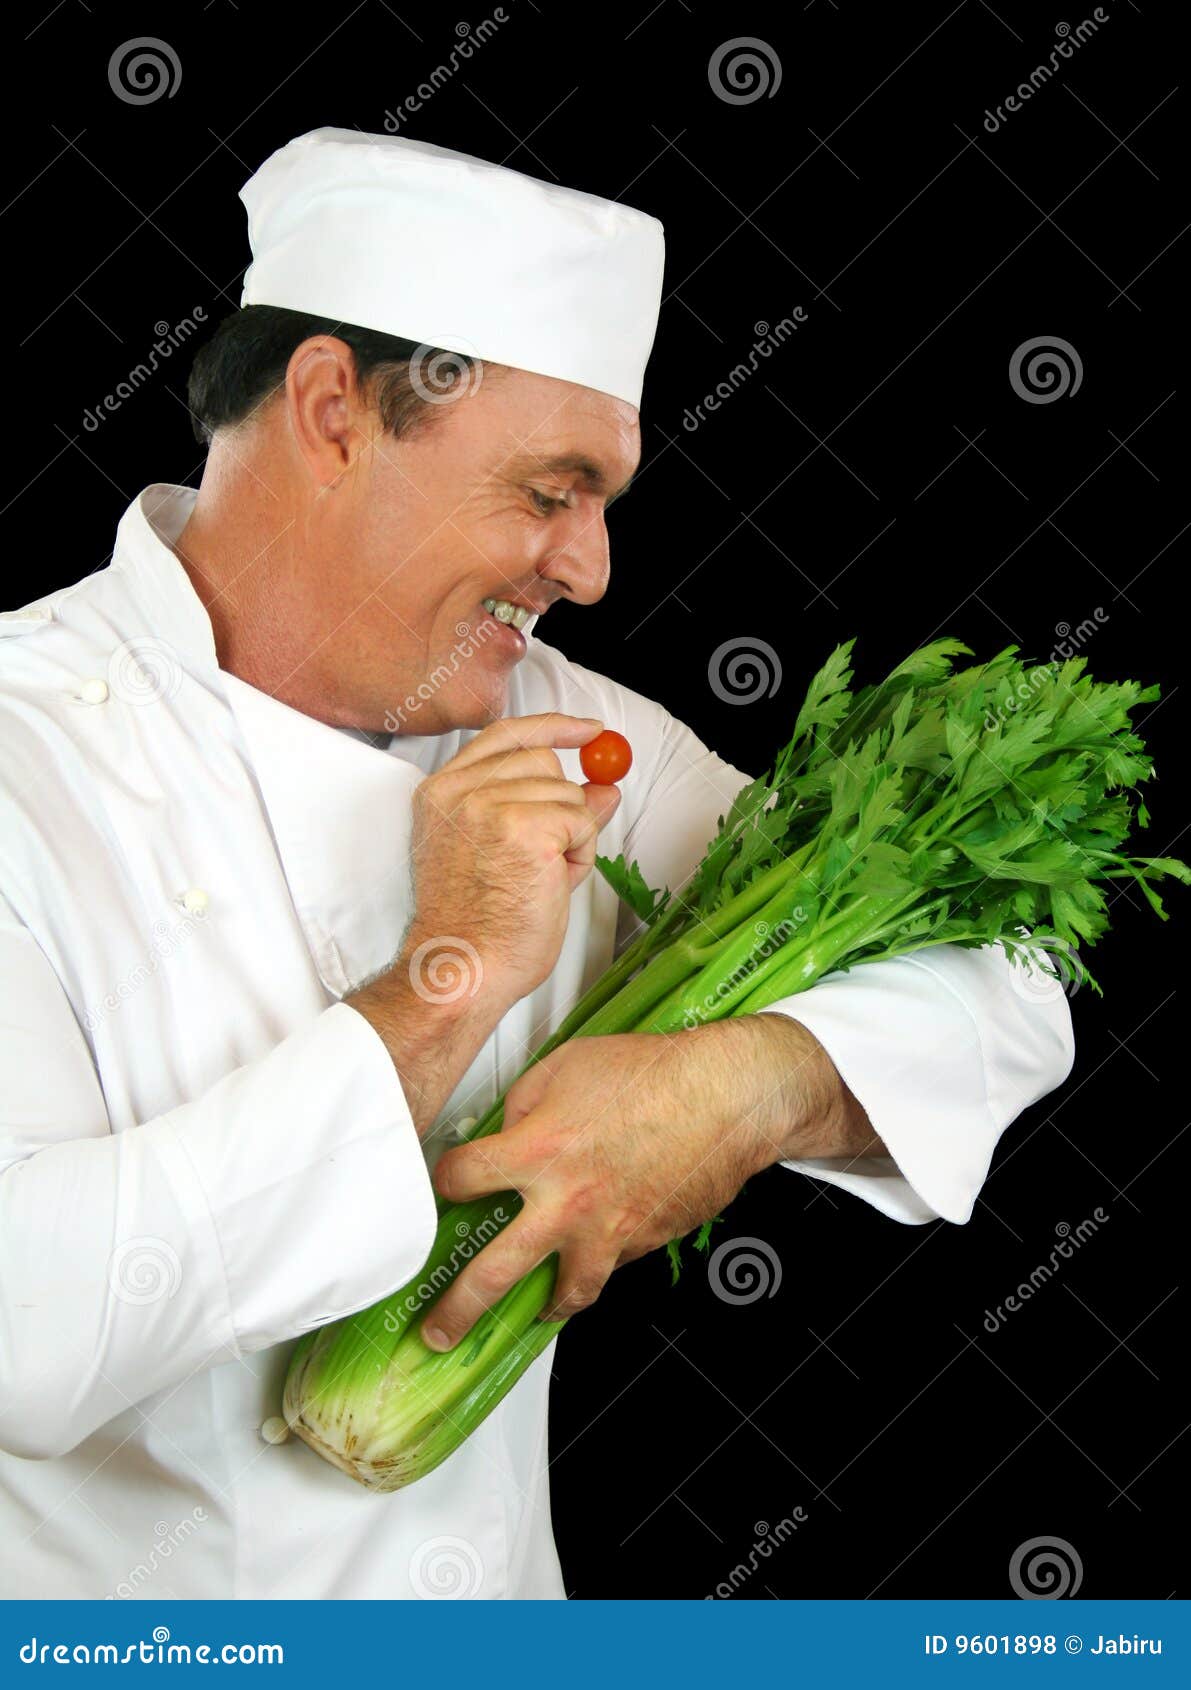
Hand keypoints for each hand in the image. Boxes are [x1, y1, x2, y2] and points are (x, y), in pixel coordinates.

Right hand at [404, 712, 621, 1014]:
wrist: (463, 969)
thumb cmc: (475, 928)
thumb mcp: (502, 853)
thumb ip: (548, 811)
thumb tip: (603, 787)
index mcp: (441, 793)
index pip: (503, 735)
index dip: (552, 728)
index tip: (587, 730)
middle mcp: (460, 791)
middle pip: (543, 760)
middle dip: (562, 802)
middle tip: (547, 855)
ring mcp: (490, 805)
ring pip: (568, 793)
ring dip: (571, 837)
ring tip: (539, 879)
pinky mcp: (525, 828)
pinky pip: (581, 821)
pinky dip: (579, 855)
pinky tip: (551, 884)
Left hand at [423, 1016, 858, 1348]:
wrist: (725, 1095)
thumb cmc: (649, 1072)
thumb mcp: (564, 1066)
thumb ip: (521, 1105)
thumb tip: (505, 1132)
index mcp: (536, 1152)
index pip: (460, 1180)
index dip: (445, 1180)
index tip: (445, 1184)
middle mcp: (565, 1203)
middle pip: (492, 1274)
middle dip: (456, 1310)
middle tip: (435, 1331)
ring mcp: (607, 1231)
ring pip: (564, 1294)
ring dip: (541, 1309)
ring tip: (528, 1315)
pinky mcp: (644, 1241)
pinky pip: (611, 1264)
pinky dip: (598, 1265)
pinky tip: (591, 1258)